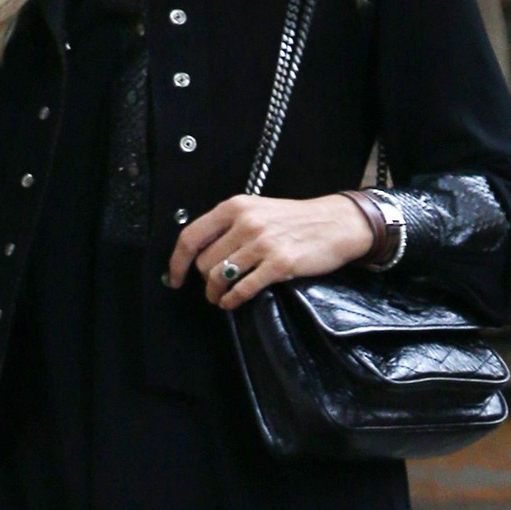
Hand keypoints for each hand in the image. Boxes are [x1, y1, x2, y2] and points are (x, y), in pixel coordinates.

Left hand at [166, 191, 373, 307]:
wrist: (336, 223)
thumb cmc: (296, 220)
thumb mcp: (258, 210)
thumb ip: (229, 226)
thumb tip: (200, 253)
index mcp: (235, 207)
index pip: (191, 236)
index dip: (177, 262)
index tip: (175, 278)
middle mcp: (246, 223)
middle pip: (204, 263)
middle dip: (204, 281)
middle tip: (212, 288)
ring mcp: (262, 244)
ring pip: (220, 277)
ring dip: (216, 294)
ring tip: (220, 298)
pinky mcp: (279, 264)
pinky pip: (243, 289)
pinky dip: (233, 300)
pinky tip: (233, 302)